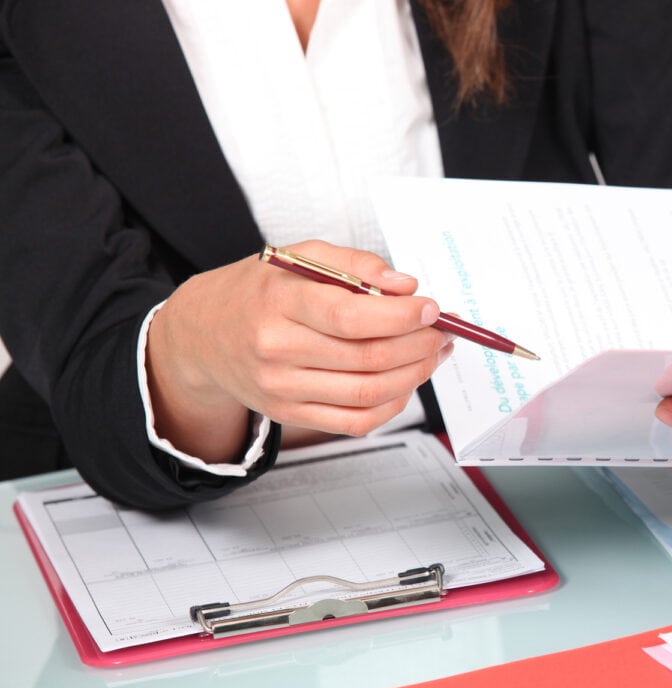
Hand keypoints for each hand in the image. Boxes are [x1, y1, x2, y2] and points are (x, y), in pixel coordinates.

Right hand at [146, 241, 451, 462]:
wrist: (203, 334)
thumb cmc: (259, 292)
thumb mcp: (298, 257)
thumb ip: (355, 264)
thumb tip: (406, 286)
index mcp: (280, 302)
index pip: (350, 317)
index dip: (401, 317)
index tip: (432, 309)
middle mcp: (278, 350)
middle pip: (367, 358)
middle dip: (420, 346)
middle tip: (443, 332)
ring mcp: (283, 389)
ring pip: (368, 393)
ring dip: (415, 374)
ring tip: (433, 354)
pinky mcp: (290, 414)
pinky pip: (355, 422)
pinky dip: (392, 406)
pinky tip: (406, 382)